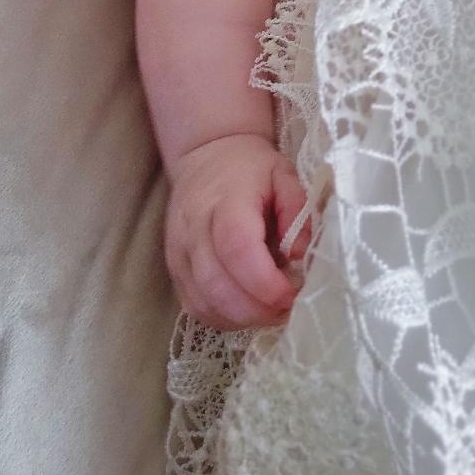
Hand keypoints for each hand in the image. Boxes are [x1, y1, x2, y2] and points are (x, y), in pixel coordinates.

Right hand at [165, 133, 312, 331]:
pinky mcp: (174, 269)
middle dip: (257, 309)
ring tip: (271, 311)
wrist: (206, 156)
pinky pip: (195, 307)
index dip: (265, 282)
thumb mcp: (284, 174)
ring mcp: (179, 252)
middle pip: (218, 285)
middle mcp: (194, 229)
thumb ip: (297, 209)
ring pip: (204, 302)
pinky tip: (247, 310)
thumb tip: (299, 254)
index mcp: (225, 201)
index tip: (292, 293)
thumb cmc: (251, 168)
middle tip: (287, 309)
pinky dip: (223, 317)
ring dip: (242, 318)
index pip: (237, 249)